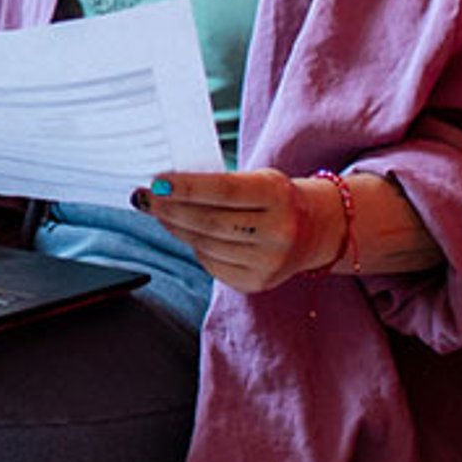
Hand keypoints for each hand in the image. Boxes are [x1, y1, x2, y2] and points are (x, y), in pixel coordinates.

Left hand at [134, 169, 337, 293]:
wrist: (315, 230)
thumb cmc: (275, 198)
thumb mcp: (258, 178)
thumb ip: (219, 183)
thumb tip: (164, 187)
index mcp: (278, 195)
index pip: (225, 190)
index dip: (187, 187)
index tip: (156, 181)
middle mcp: (278, 231)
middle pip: (210, 222)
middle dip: (171, 210)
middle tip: (147, 198)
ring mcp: (270, 261)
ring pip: (206, 245)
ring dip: (177, 228)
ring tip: (162, 213)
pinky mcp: (258, 283)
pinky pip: (212, 265)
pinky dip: (195, 248)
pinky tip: (190, 235)